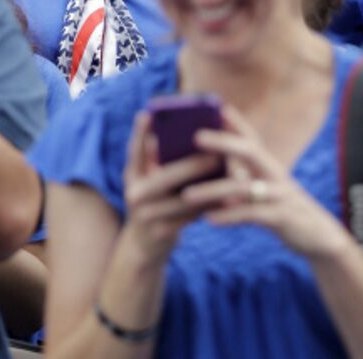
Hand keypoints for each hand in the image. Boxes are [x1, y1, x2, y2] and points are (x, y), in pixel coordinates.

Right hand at [119, 112, 219, 269]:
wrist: (142, 247)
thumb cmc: (151, 203)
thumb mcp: (144, 182)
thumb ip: (152, 160)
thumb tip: (165, 135)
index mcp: (131, 177)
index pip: (135, 151)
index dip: (140, 133)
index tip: (149, 114)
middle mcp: (135, 195)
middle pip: (166, 177)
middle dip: (192, 165)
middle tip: (216, 154)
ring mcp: (148, 216)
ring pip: (184, 199)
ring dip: (209, 187)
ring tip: (230, 175)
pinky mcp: (164, 232)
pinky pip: (192, 217)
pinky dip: (210, 206)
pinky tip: (228, 198)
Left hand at [182, 105, 349, 260]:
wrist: (318, 236)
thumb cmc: (279, 207)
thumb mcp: (263, 187)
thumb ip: (240, 176)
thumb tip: (204, 167)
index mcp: (267, 163)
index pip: (249, 135)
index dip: (234, 120)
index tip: (214, 104)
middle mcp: (275, 172)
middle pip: (249, 150)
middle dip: (223, 141)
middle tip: (196, 136)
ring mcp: (280, 194)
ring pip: (244, 188)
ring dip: (213, 190)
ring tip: (186, 195)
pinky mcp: (283, 218)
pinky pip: (252, 215)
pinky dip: (229, 216)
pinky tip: (209, 219)